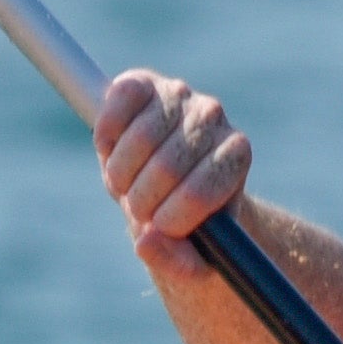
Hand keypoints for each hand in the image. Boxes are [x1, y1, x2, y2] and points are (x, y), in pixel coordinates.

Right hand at [92, 69, 251, 253]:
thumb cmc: (185, 221)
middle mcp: (213, 116)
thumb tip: (147, 242)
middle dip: (142, 201)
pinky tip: (111, 152)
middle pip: (167, 167)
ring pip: (140, 138)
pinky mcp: (143, 83)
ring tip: (126, 186)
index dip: (171, 220)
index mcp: (235, 155)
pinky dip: (107, 135)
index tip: (162, 228)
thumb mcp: (190, 255)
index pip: (200, 192)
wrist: (166, 183)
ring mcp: (179, 94)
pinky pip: (119, 101)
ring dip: (120, 175)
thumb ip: (176, 260)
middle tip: (140, 209)